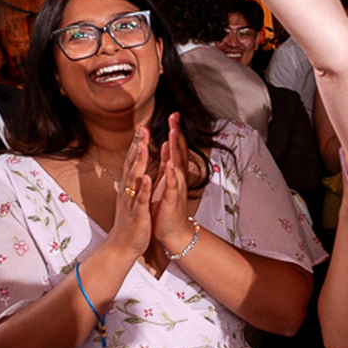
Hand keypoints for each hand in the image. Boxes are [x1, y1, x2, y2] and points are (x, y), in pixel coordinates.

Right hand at [102, 126, 155, 261]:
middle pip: (132, 164)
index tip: (141, 127)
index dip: (137, 144)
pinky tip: (147, 178)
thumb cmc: (130, 221)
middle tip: (142, 128)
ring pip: (135, 179)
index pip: (132, 161)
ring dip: (138, 162)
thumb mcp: (131, 197)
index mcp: (129, 186)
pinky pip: (140, 200)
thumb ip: (132, 181)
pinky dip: (144, 189)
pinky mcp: (137, 214)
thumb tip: (132, 166)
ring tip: (143, 146)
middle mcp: (128, 191)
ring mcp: (131, 201)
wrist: (123, 245)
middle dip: (137, 146)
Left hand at [150, 113, 194, 254]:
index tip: (173, 115)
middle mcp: (178, 177)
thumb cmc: (168, 207)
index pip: (176, 148)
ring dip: (175, 149)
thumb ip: (169, 163)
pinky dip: (171, 174)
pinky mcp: (172, 200)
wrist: (173, 232)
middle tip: (175, 116)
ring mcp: (176, 188)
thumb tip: (168, 145)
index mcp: (175, 173)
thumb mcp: (168, 181)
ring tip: (172, 134)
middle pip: (179, 151)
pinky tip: (170, 164)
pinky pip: (172, 185)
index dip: (175, 131)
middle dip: (177, 133)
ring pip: (177, 165)